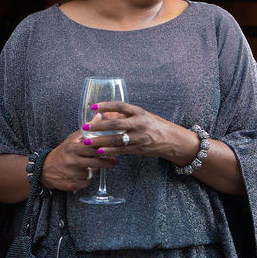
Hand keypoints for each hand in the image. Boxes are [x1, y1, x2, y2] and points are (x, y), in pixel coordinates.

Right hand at [39, 128, 117, 192]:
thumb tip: (99, 116)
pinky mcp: (73, 185)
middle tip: (114, 161)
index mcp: (72, 148)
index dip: (104, 148)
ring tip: (93, 167)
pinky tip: (84, 175)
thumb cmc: (62, 152)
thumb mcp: (72, 139)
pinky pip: (87, 182)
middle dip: (107, 162)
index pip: (92, 147)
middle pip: (95, 162)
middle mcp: (72, 161)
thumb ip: (87, 129)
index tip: (112, 148)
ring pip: (93, 173)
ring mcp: (72, 174)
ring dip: (95, 171)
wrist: (45, 169)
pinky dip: (88, 179)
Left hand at [82, 101, 197, 165]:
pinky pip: (120, 150)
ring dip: (99, 141)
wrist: (170, 140)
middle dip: (98, 126)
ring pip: (115, 139)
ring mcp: (138, 137)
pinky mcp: (137, 149)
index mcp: (139, 112)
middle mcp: (138, 124)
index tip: (93, 106)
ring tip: (87, 141)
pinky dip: (108, 151)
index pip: (120, 106)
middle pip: (115, 124)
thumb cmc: (154, 125)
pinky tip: (98, 151)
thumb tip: (105, 115)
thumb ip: (125, 115)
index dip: (106, 106)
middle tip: (85, 126)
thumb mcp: (142, 115)